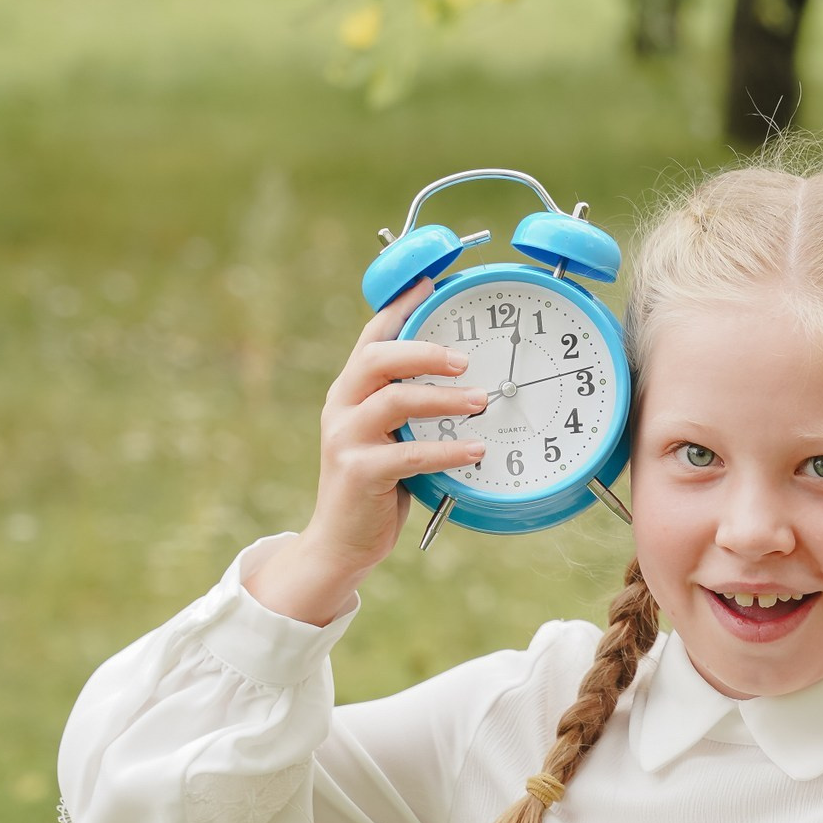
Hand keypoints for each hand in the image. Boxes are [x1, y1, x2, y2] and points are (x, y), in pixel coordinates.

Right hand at [245, 282, 488, 624]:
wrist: (341, 541)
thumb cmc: (378, 484)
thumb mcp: (391, 435)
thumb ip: (412, 407)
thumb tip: (470, 380)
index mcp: (351, 389)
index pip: (373, 334)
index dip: (401, 304)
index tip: (432, 281)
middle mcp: (342, 405)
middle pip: (376, 357)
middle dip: (422, 350)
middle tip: (465, 358)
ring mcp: (345, 437)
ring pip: (393, 401)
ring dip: (442, 399)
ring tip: (481, 402)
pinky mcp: (358, 472)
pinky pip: (408, 454)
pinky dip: (446, 449)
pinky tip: (475, 450)